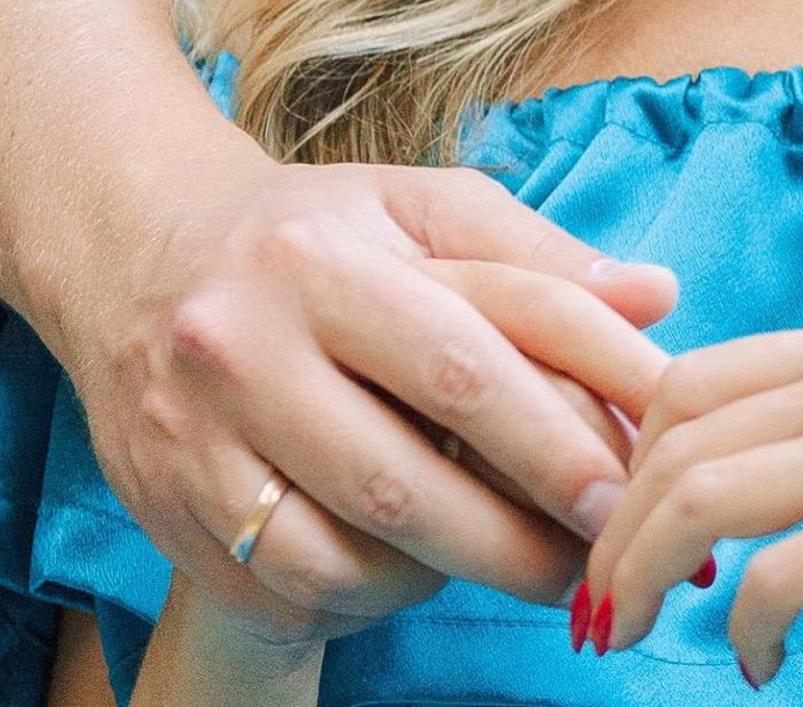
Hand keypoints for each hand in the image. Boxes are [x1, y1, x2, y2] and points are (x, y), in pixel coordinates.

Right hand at [58, 139, 677, 643]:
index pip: (461, 361)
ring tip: (534, 563)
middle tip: (605, 552)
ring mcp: (193, 446)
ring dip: (455, 574)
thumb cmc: (322, 230)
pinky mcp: (168, 521)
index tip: (639, 476)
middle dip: (523, 530)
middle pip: (405, 480)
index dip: (560, 431)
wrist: (142, 258)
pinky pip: (290, 590)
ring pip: (345, 555)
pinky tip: (422, 565)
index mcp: (321, 263)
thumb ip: (542, 257)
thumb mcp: (425, 208)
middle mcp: (243, 353)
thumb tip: (660, 299)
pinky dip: (372, 594)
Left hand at [582, 312, 802, 688]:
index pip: (687, 380)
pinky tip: (762, 663)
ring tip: (638, 637)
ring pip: (700, 496)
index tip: (614, 543)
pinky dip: (744, 634)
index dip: (625, 469)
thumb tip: (698, 475)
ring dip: (643, 580)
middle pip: (674, 437)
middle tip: (603, 611)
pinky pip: (772, 581)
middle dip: (614, 533)